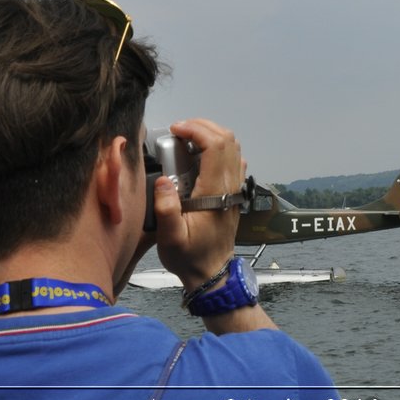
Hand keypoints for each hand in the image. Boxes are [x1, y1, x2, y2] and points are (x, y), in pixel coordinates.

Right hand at [151, 118, 244, 290]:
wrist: (212, 273)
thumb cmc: (190, 257)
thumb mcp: (171, 239)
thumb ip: (166, 210)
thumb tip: (163, 181)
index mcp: (216, 191)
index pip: (215, 146)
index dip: (196, 131)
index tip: (175, 130)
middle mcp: (231, 185)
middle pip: (227, 140)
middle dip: (202, 127)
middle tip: (178, 132)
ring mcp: (235, 187)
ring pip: (232, 147)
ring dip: (210, 135)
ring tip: (185, 140)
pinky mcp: (234, 191)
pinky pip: (232, 159)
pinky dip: (217, 148)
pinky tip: (198, 156)